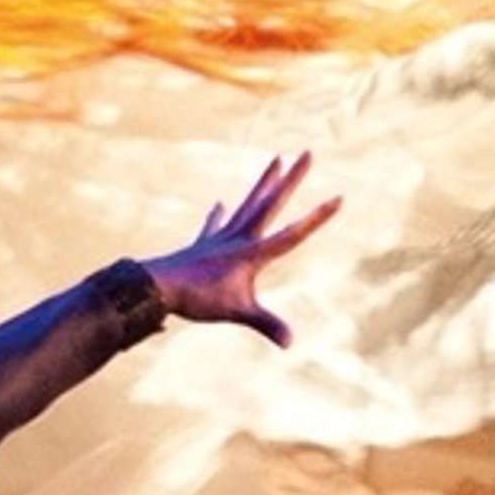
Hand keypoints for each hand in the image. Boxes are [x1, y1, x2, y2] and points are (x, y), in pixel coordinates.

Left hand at [140, 154, 337, 346]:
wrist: (155, 286)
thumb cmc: (198, 298)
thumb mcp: (238, 312)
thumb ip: (266, 324)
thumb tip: (290, 343)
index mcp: (252, 252)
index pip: (293, 233)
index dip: (318, 217)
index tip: (339, 196)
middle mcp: (238, 237)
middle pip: (271, 202)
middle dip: (292, 178)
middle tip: (308, 152)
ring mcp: (220, 238)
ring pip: (248, 204)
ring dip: (264, 183)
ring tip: (275, 158)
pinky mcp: (203, 245)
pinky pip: (215, 226)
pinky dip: (219, 216)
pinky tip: (220, 204)